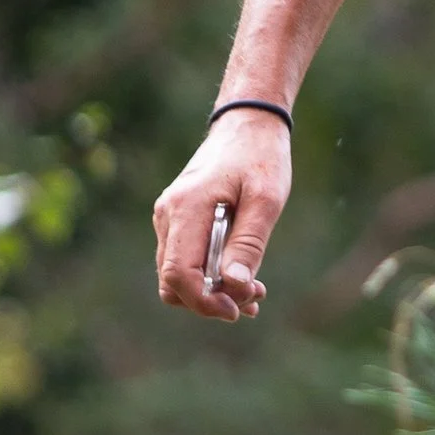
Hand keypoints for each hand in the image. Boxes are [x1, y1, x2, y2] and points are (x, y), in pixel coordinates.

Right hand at [153, 113, 291, 321]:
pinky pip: (184, 260)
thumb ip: (249, 244)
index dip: (204, 301)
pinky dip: (208, 276)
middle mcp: (167, 215)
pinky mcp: (176, 221)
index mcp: (186, 208)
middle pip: (173, 282)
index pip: (179, 273)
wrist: (248, 125)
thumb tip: (235, 288)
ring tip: (254, 292)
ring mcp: (168, 218)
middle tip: (254, 299)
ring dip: (211, 291)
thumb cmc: (261, 157)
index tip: (237, 309)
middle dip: (210, 300)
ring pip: (176, 275)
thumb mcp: (266, 200)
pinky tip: (242, 280)